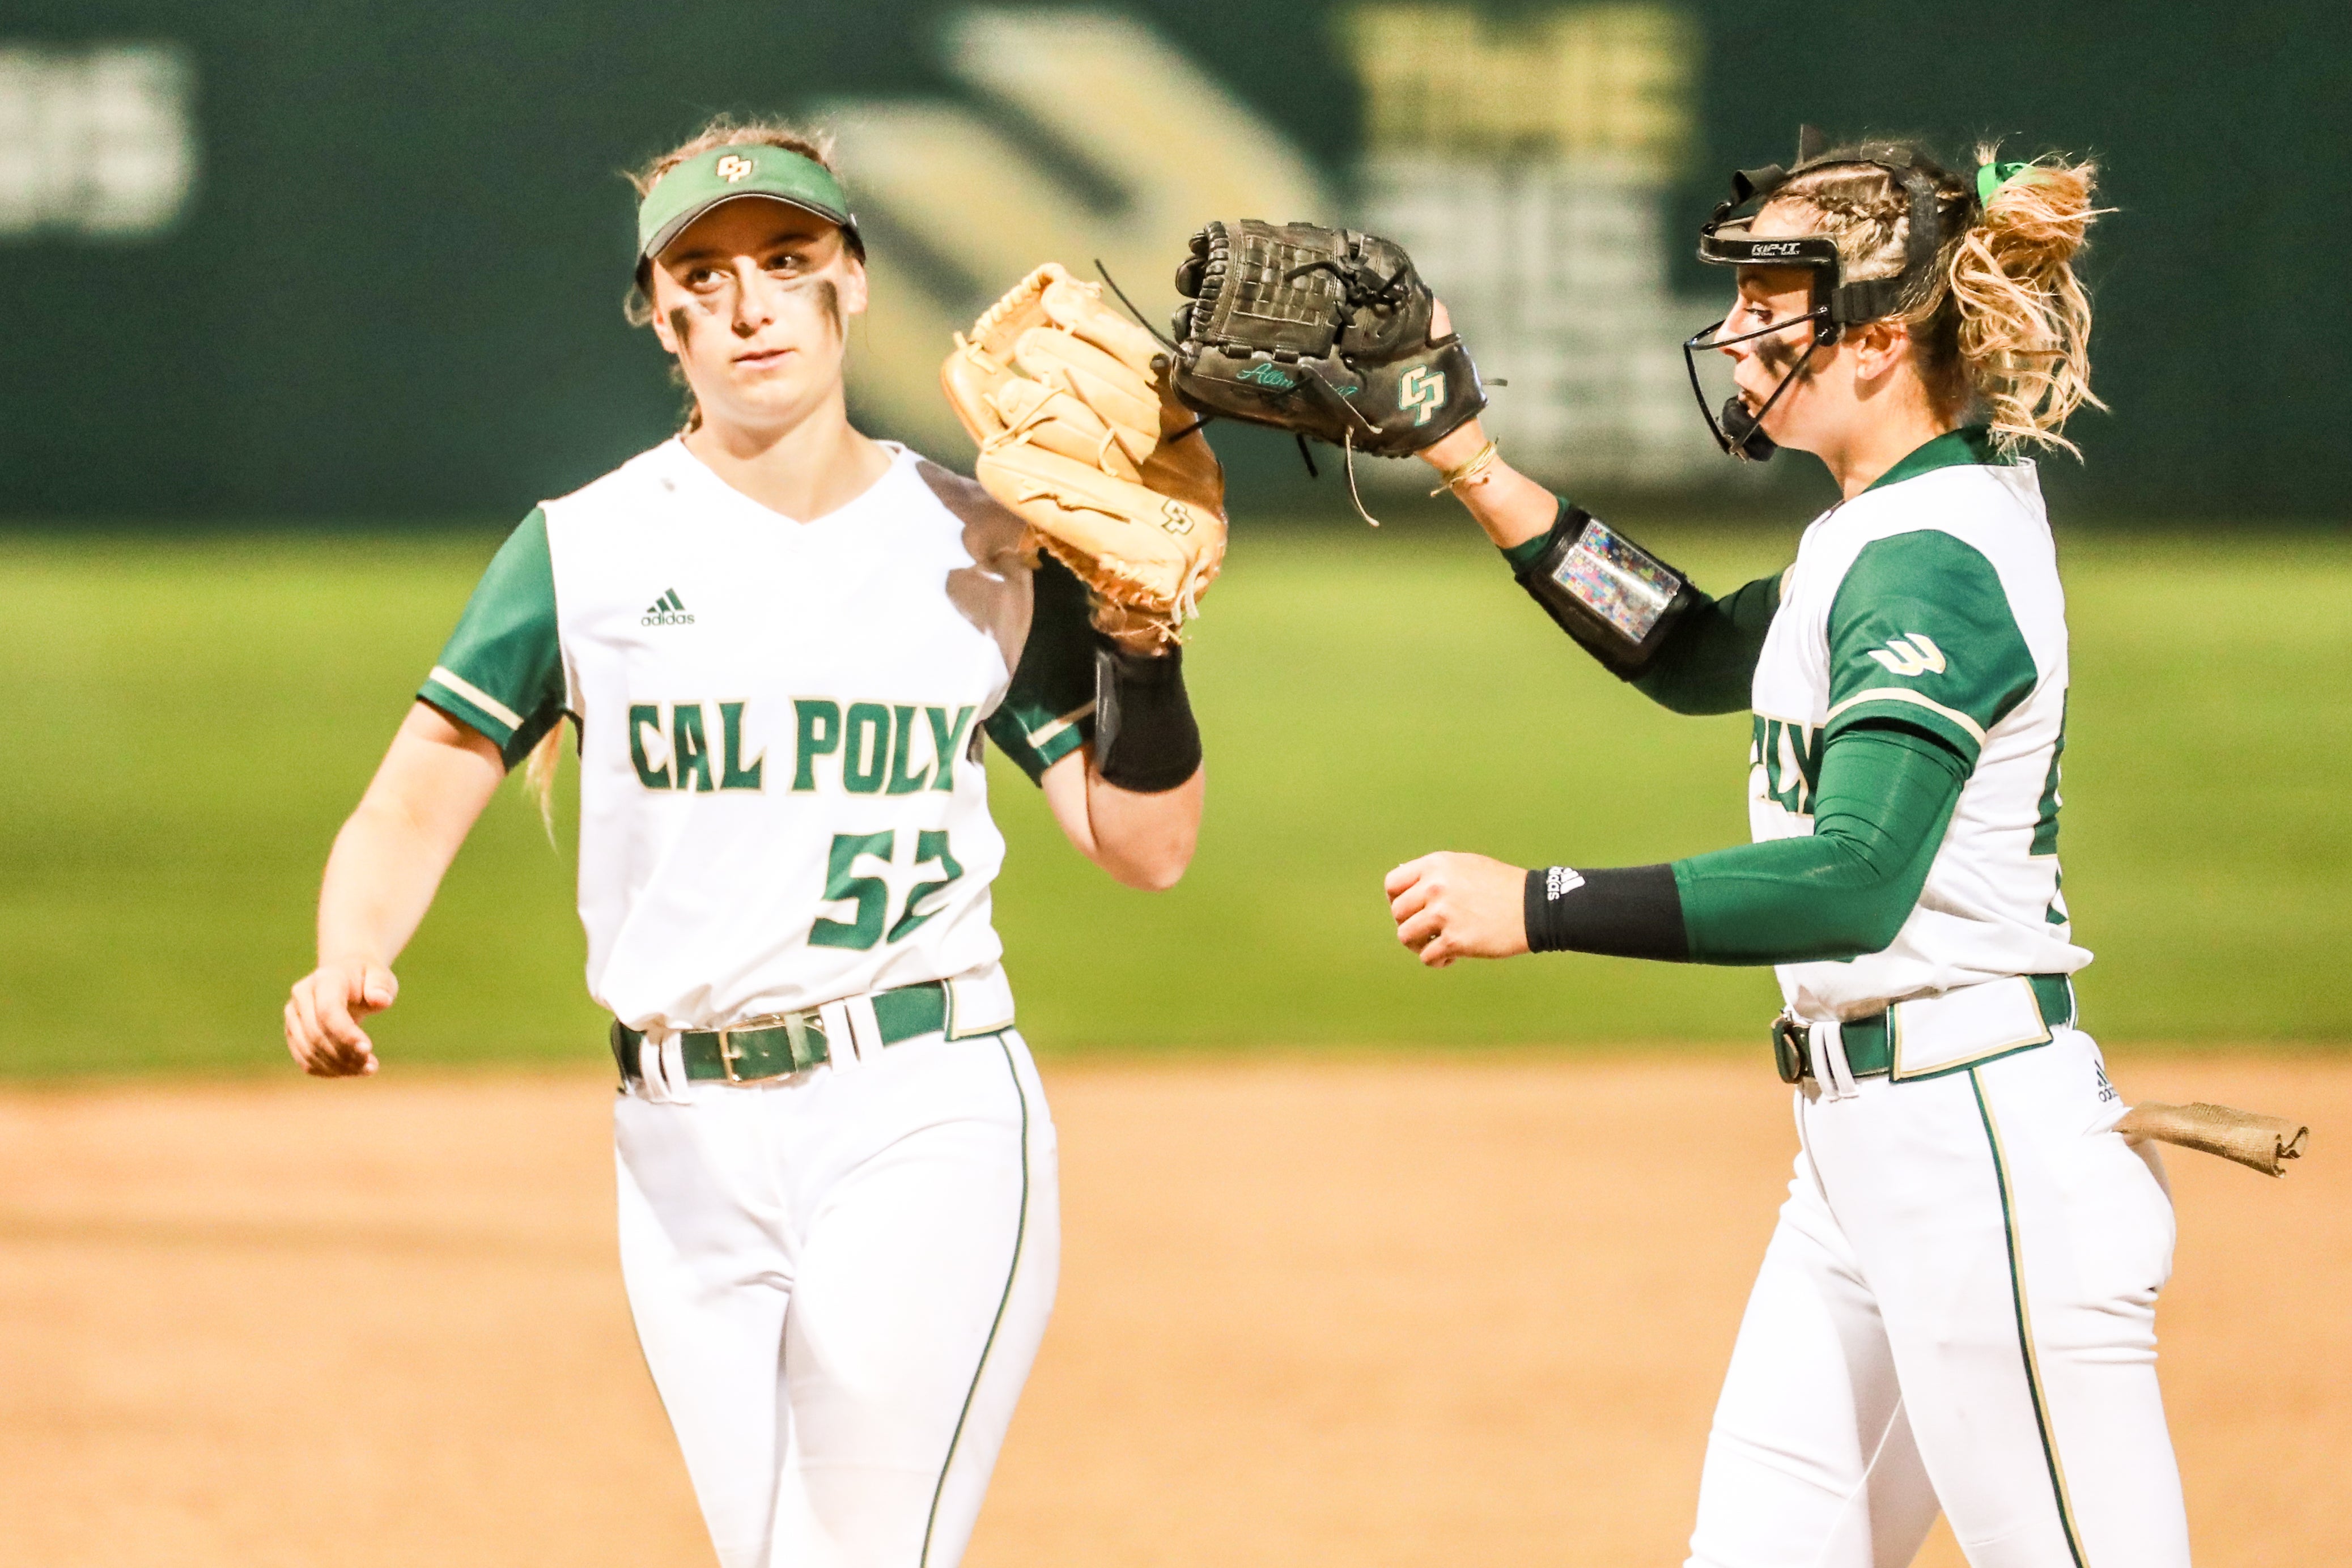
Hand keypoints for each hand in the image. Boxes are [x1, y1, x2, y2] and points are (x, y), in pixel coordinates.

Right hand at [284, 960, 397, 1076]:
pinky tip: (351, 1071)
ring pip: (309, 1051)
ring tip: (367, 1069)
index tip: (368, 1049)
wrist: (346, 976)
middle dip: (345, 1055)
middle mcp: (302, 996)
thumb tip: (381, 1000)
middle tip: (371, 1066)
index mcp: (324, 979)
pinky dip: (328, 1071)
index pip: (328, 1011)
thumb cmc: (367, 978)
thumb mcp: (380, 976)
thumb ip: (381, 986)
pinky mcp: (293, 1034)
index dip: (345, 1033)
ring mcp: (293, 1016)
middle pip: (317, 1034)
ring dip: (338, 1067)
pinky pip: (305, 1060)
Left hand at [1384, 852, 1530, 967]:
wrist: (1535, 907)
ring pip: (1405, 936)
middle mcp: (1435, 887)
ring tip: (1437, 945)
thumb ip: (1435, 874)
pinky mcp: (1455, 940)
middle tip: (1430, 930)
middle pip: (1398, 913)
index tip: (1411, 910)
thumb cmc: (1501, 887)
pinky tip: (1453, 956)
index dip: (1396, 900)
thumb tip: (1403, 886)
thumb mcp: (1465, 866)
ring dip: (1419, 945)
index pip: (1392, 884)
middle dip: (1410, 924)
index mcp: (1436, 865)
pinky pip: (1427, 957)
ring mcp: (1444, 914)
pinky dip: (1438, 960)